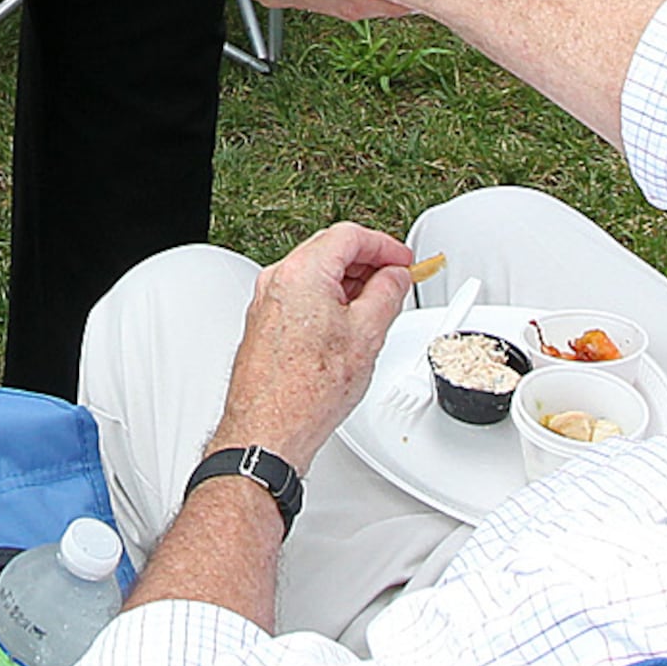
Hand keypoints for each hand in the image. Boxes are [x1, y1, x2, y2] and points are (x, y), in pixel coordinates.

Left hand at [213, 222, 418, 469]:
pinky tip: (348, 324)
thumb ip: (387, 294)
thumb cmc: (306, 391)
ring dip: (348, 283)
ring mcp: (266, 303)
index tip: (401, 259)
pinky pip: (301, 297)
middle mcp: (276, 281)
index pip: (349, 236)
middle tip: (394, 278)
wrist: (268, 429)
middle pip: (329, 250)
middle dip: (367, 262)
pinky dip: (327, 300)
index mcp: (301, 273)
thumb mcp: (367, 335)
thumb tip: (394, 278)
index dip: (384, 245)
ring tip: (376, 305)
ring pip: (314, 275)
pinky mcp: (264, 324)